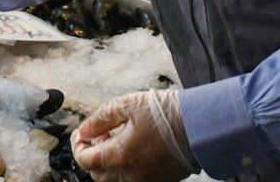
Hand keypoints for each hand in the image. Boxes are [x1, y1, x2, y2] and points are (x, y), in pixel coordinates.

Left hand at [72, 89, 198, 181]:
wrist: (201, 126)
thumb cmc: (168, 114)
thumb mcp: (129, 105)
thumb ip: (101, 118)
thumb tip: (84, 129)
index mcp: (120, 156)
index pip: (85, 160)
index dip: (78, 146)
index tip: (82, 133)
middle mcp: (130, 175)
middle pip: (97, 173)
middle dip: (92, 154)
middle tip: (99, 134)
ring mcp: (145, 181)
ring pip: (113, 179)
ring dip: (107, 163)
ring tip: (116, 140)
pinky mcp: (158, 181)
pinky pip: (132, 180)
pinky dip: (124, 168)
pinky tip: (132, 149)